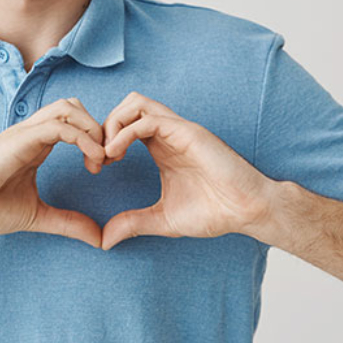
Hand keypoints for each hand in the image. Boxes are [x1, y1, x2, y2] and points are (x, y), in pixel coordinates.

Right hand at [0, 97, 111, 248]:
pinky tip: (93, 160)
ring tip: (102, 159)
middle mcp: (30, 133)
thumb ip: (68, 223)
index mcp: (35, 144)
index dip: (95, 138)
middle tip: (108, 159)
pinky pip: (59, 126)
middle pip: (73, 106)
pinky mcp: (19, 140)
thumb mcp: (38, 216)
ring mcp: (24, 133)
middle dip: (98, 128)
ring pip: (68, 108)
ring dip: (93, 129)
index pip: (72, 121)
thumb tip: (99, 238)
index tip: (105, 166)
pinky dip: (83, 139)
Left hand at [99, 92, 277, 250]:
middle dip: (103, 128)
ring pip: (135, 102)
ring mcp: (178, 129)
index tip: (95, 169)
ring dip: (112, 123)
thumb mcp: (162, 220)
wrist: (247, 211)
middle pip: (126, 105)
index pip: (124, 124)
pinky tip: (116, 155)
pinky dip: (125, 132)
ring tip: (106, 154)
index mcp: (161, 147)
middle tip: (97, 160)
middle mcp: (168, 132)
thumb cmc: (214, 212)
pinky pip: (148, 119)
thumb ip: (133, 224)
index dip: (102, 141)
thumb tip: (104, 240)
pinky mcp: (187, 132)